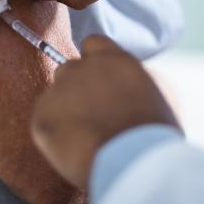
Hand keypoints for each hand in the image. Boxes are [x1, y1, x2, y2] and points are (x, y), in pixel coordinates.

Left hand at [31, 35, 180, 188]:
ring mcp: (60, 90)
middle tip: (90, 112)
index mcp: (114, 58)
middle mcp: (84, 67)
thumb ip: (140, 79)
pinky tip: (73, 147)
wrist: (134, 160)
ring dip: (64, 109)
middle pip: (69, 68)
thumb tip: (133, 81)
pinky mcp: (42, 117)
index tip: (99, 80)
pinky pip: (43, 120)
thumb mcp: (162, 93)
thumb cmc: (155, 130)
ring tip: (82, 135)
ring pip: (55, 95)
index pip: (93, 43)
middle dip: (76, 86)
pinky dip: (53, 133)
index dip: (94, 61)